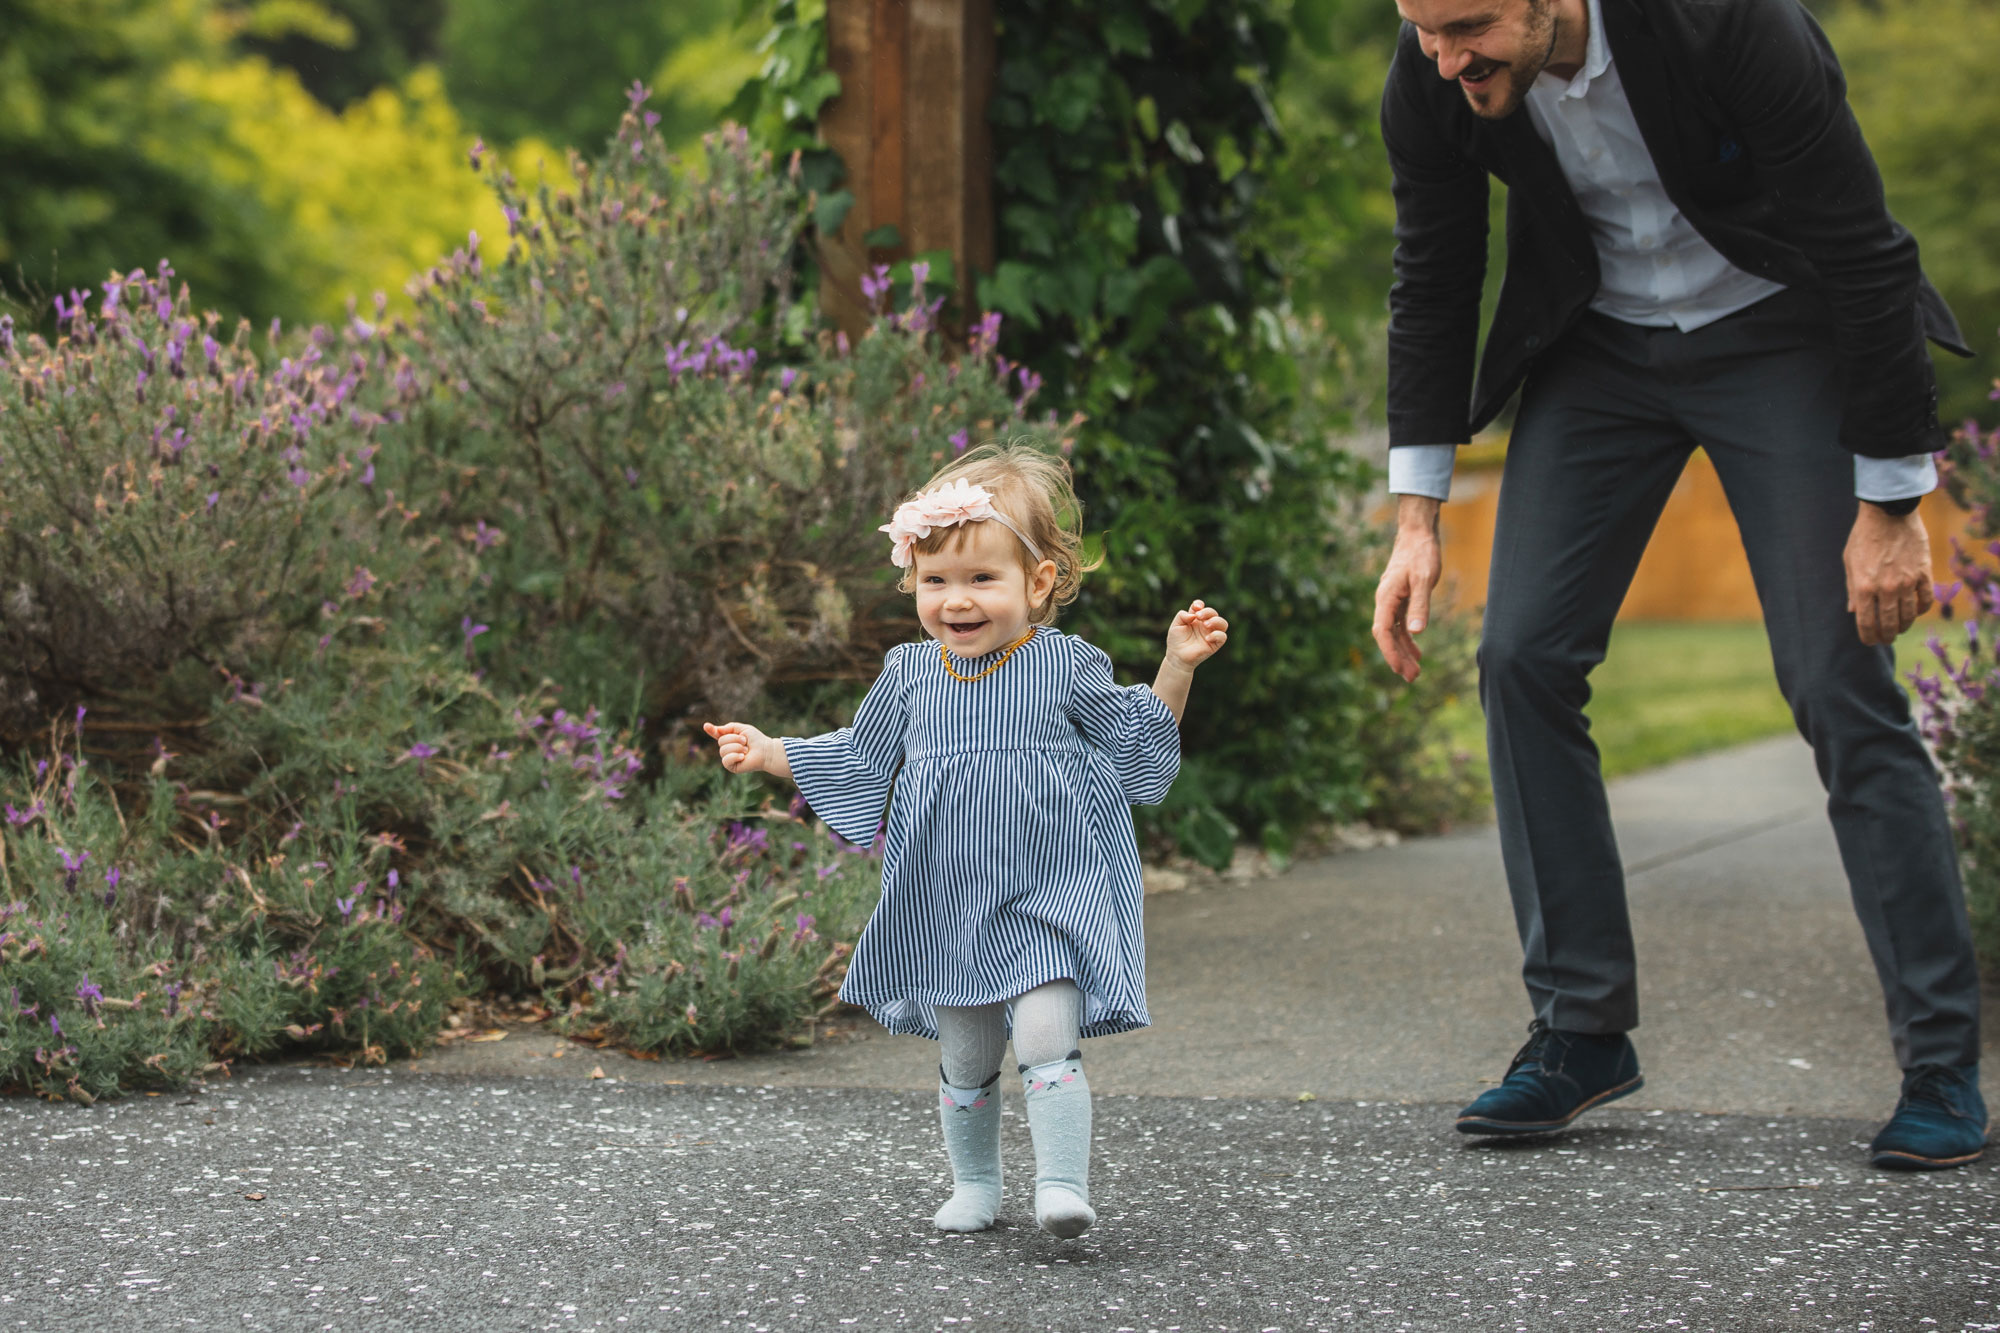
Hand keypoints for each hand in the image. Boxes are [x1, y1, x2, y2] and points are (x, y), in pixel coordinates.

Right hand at [702, 721, 779, 774]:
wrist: (766, 751)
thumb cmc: (756, 740)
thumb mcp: (744, 729)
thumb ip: (730, 727)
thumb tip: (718, 730)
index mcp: (730, 739)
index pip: (717, 734)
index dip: (711, 730)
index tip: (706, 725)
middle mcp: (727, 748)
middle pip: (721, 741)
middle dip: (734, 739)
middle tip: (745, 741)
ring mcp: (729, 758)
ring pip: (723, 750)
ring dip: (736, 747)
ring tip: (746, 749)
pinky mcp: (731, 767)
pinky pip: (726, 760)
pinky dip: (735, 756)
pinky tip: (743, 757)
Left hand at [1166, 599, 1228, 668]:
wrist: (1177, 657)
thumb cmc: (1176, 641)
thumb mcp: (1175, 625)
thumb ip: (1182, 616)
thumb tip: (1193, 615)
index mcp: (1196, 619)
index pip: (1202, 607)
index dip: (1200, 604)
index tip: (1196, 607)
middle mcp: (1205, 625)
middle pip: (1213, 613)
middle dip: (1208, 612)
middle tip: (1199, 617)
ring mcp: (1211, 634)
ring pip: (1223, 623)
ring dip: (1216, 621)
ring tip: (1206, 625)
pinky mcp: (1214, 644)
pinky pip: (1223, 637)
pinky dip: (1217, 635)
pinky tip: (1207, 637)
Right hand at [1373, 495, 1442, 681]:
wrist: (1417, 534)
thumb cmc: (1421, 553)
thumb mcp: (1424, 579)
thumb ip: (1420, 605)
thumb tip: (1416, 632)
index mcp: (1385, 598)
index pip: (1382, 632)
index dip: (1389, 652)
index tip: (1400, 669)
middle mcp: (1384, 602)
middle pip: (1387, 636)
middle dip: (1398, 658)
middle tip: (1412, 678)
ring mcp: (1391, 601)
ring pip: (1393, 632)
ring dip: (1403, 651)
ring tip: (1415, 671)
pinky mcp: (1400, 598)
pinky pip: (1400, 624)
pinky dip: (1407, 638)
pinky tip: (1418, 651)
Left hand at [1844, 503, 1933, 645]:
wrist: (1888, 513)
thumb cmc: (1864, 537)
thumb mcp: (1849, 562)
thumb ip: (1852, 589)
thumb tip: (1853, 612)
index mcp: (1864, 586)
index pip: (1866, 623)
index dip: (1868, 636)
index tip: (1870, 641)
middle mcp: (1886, 588)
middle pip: (1889, 624)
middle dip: (1887, 636)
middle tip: (1886, 639)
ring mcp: (1907, 581)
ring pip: (1909, 615)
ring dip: (1904, 626)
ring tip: (1900, 628)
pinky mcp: (1924, 573)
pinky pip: (1926, 599)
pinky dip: (1921, 609)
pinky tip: (1916, 611)